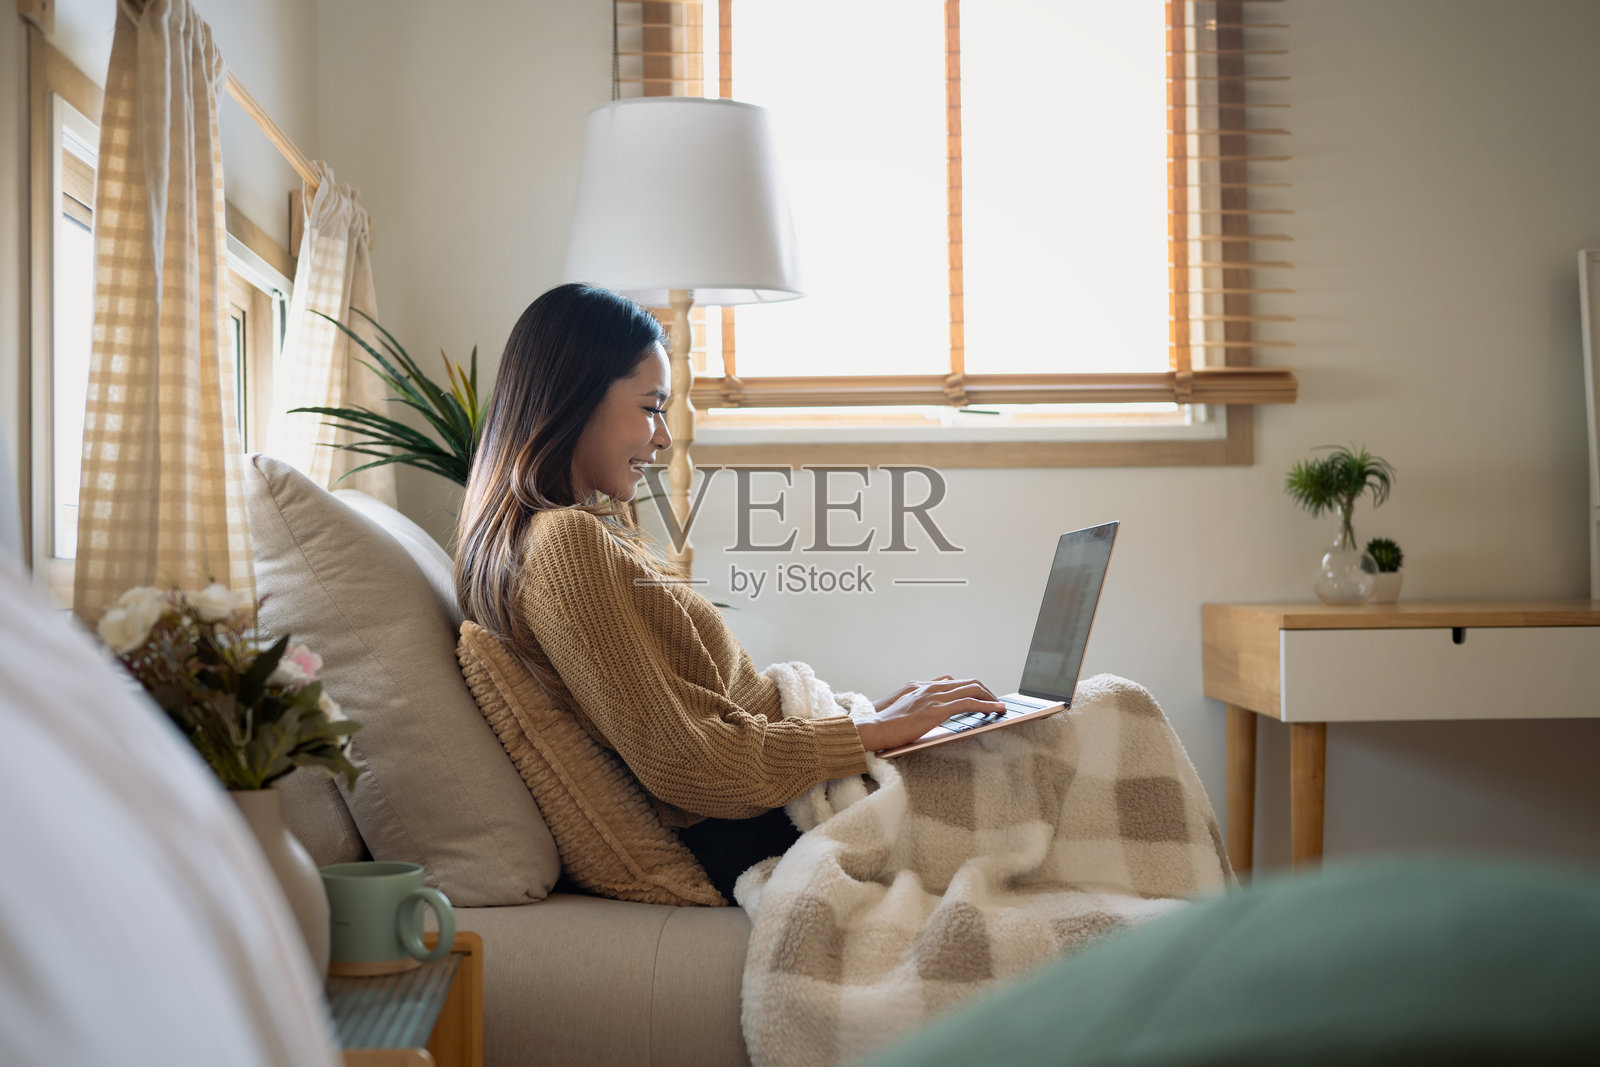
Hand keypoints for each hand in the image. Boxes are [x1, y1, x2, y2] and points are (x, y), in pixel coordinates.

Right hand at [856, 676, 1003, 752]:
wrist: (874, 728)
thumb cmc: (887, 724)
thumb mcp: (905, 708)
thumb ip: (920, 705)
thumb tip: (935, 711)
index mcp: (924, 686)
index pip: (956, 683)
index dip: (973, 689)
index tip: (983, 698)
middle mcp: (931, 687)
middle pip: (968, 682)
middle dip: (986, 692)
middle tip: (996, 703)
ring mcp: (934, 696)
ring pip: (972, 689)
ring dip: (990, 697)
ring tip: (1000, 707)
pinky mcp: (937, 709)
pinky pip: (969, 702)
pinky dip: (986, 705)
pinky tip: (996, 710)